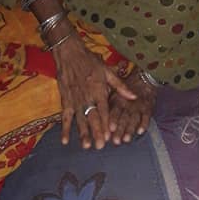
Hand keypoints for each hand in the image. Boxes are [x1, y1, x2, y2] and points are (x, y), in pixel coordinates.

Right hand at [53, 31, 136, 149]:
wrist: (69, 53)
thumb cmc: (90, 61)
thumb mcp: (108, 71)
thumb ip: (120, 86)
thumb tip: (134, 97)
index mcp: (99, 90)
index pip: (104, 110)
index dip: (107, 123)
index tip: (110, 135)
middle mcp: (87, 97)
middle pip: (92, 117)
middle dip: (96, 132)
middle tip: (100, 146)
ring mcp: (75, 100)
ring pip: (79, 120)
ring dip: (82, 133)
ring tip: (86, 146)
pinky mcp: (65, 100)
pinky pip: (65, 117)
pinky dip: (64, 129)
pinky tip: (65, 141)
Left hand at [108, 67, 156, 144]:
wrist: (143, 79)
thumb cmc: (124, 89)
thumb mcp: (114, 92)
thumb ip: (108, 104)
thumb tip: (97, 117)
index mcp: (118, 100)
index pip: (115, 111)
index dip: (113, 120)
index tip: (109, 129)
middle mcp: (128, 104)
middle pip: (123, 118)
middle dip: (120, 130)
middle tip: (116, 141)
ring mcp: (138, 107)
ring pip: (134, 119)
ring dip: (130, 129)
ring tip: (126, 139)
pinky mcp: (147, 108)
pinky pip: (146, 117)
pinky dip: (144, 124)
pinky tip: (140, 131)